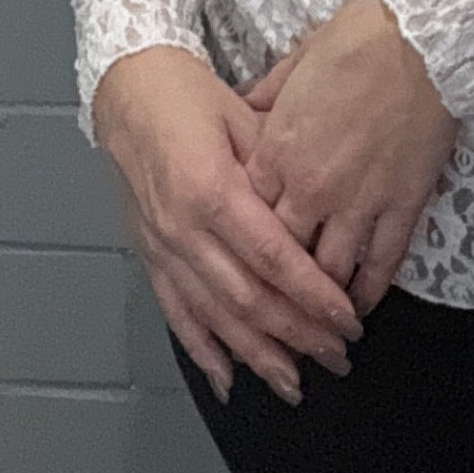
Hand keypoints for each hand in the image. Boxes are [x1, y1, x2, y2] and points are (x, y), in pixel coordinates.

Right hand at [93, 46, 364, 405]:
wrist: (126, 89)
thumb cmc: (187, 94)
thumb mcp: (243, 116)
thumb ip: (277, 170)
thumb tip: (320, 214)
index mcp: (212, 190)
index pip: (273, 259)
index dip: (313, 296)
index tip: (347, 319)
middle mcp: (184, 229)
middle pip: (249, 299)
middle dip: (298, 335)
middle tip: (338, 358)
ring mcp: (162, 248)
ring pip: (215, 317)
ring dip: (258, 355)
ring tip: (295, 383)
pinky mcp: (148, 256)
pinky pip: (176, 313)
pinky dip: (202, 350)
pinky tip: (227, 379)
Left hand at [241, 0, 461, 318]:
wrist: (424, 37)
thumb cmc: (359, 38)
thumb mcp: (296, 61)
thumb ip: (268, 98)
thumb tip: (248, 113)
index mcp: (277, 149)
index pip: (246, 215)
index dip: (243, 239)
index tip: (243, 255)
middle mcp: (310, 187)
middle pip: (279, 256)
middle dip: (274, 285)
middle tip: (272, 309)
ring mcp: (357, 202)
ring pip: (327, 274)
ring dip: (319, 303)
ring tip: (314, 323)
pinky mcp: (401, 206)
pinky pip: (381, 265)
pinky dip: (368, 293)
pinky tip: (361, 308)